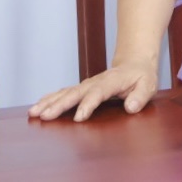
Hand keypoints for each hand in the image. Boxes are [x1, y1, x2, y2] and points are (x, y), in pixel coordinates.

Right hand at [27, 60, 159, 122]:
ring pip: (65, 93)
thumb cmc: (142, 77)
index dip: (88, 105)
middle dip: (59, 105)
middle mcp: (95, 82)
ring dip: (49, 102)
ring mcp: (87, 84)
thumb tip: (131, 107)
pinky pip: (63, 93)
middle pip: (75, 93)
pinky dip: (49, 99)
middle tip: (45, 116)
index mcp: (111, 81)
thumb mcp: (148, 85)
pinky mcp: (82, 88)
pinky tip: (37, 106)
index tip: (78, 118)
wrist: (134, 63)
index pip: (98, 93)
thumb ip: (140, 96)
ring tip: (34, 113)